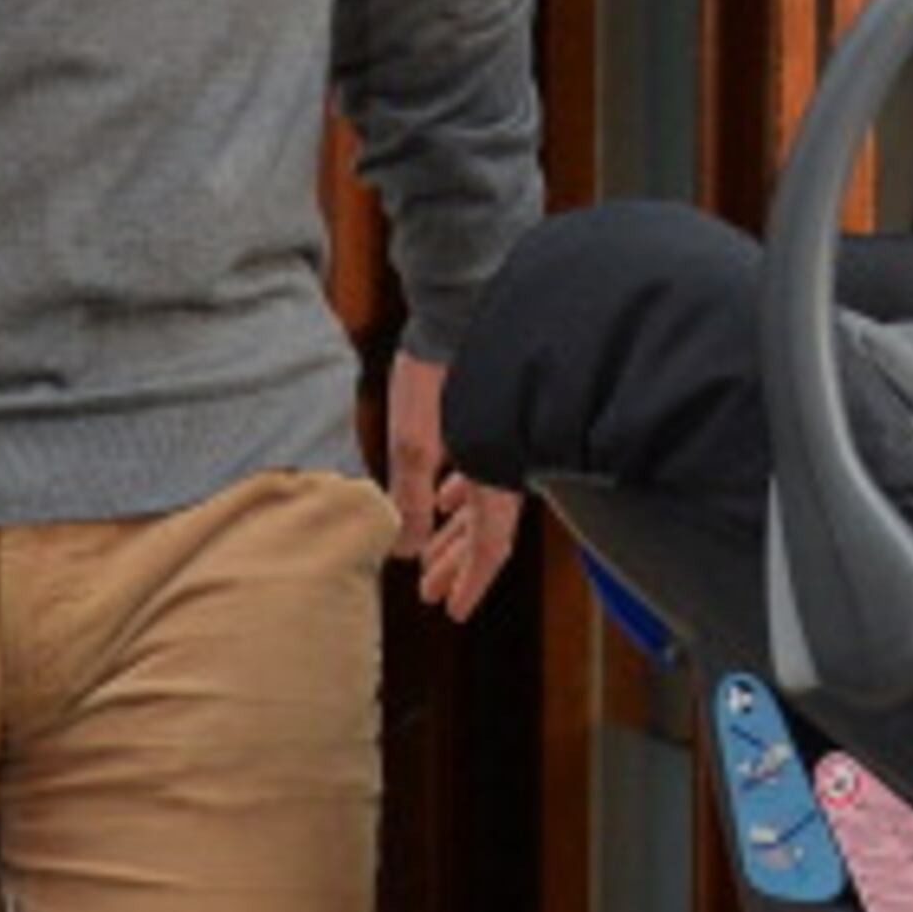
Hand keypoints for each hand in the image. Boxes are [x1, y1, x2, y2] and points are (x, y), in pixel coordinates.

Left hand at [388, 347, 525, 619]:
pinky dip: (460, 491)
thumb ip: (409, 497)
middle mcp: (507, 461)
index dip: (471, 581)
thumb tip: (405, 548)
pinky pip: (481, 467)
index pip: (490, 547)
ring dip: (453, 530)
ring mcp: (501, 437)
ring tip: (427, 552)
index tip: (453, 611)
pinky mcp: (490, 412)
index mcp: (496, 475)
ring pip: (481, 500)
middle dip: (454, 562)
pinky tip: (442, 494)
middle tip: (429, 593)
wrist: (468, 301)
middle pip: (484, 529)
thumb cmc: (442, 368)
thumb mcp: (414, 440)